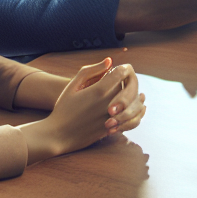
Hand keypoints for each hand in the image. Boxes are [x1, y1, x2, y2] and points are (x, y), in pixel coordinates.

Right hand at [19, 59, 146, 163]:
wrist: (58, 136)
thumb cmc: (63, 108)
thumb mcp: (73, 86)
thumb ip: (91, 70)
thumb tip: (110, 61)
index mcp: (99, 90)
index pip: (122, 72)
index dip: (122, 68)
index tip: (118, 69)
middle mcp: (109, 103)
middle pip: (130, 86)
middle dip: (129, 82)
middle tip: (125, 81)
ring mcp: (113, 117)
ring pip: (135, 103)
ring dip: (136, 97)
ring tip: (136, 94)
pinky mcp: (114, 129)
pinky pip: (132, 119)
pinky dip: (137, 113)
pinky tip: (138, 108)